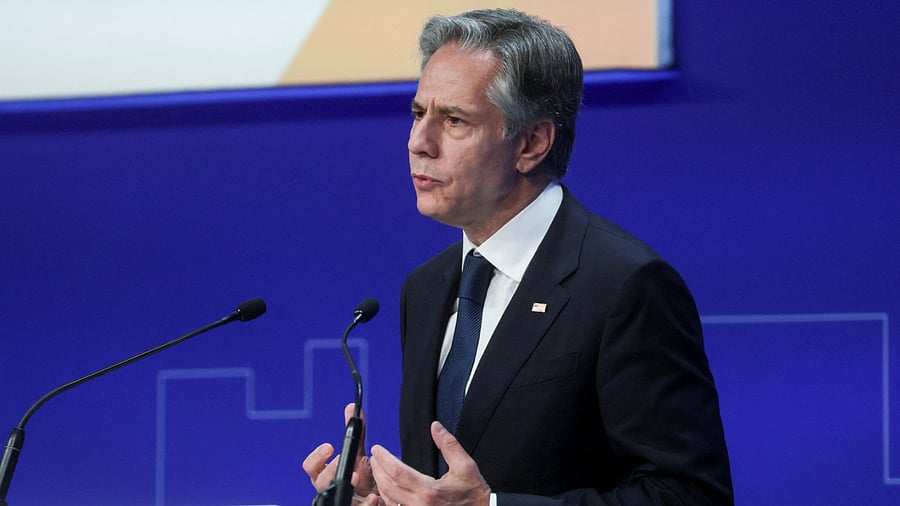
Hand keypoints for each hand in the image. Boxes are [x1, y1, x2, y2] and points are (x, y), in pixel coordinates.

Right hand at [302, 403, 378, 500]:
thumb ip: (357, 433)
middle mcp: (330, 488)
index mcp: (326, 473)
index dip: (316, 457)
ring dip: (345, 486)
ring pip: (334, 498)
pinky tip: (373, 497)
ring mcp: (341, 500)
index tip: (330, 446)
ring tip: (358, 477)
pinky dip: (364, 504)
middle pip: (319, 482)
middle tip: (345, 463)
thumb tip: (351, 408)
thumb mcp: (360, 453)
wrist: (380, 493)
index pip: (311, 467)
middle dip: (330, 471)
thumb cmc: (364, 475)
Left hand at [369, 421, 490, 505]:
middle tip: (374, 457)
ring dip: (380, 485)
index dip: (384, 459)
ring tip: (378, 470)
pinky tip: (388, 489)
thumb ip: (449, 444)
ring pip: (389, 501)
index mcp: (429, 491)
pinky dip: (388, 499)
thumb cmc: (474, 494)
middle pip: (387, 487)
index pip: (397, 472)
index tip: (377, 449)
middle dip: (377, 471)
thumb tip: (435, 427)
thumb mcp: (465, 466)